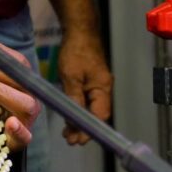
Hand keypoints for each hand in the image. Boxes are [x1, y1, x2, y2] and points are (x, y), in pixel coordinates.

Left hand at [0, 15, 40, 151]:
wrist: (2, 135)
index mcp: (21, 79)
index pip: (16, 62)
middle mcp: (28, 95)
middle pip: (22, 80)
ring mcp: (27, 117)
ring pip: (26, 104)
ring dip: (4, 93)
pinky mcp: (22, 138)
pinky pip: (25, 135)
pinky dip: (18, 130)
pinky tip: (9, 123)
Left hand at [57, 30, 112, 144]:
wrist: (80, 31)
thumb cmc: (76, 50)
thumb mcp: (71, 75)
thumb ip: (74, 97)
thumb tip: (73, 118)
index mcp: (102, 88)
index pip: (100, 116)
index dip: (89, 130)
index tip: (78, 141)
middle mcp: (103, 89)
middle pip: (97, 115)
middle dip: (84, 129)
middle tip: (70, 140)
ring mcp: (98, 85)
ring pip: (92, 109)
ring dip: (80, 121)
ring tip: (67, 133)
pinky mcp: (92, 81)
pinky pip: (88, 101)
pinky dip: (79, 110)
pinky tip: (70, 115)